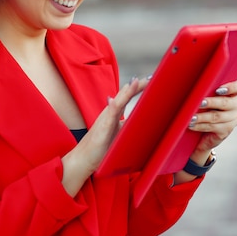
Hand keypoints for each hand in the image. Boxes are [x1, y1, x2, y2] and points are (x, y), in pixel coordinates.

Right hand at [61, 77, 147, 195]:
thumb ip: (124, 124)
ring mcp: (105, 119)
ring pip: (118, 101)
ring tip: (137, 81)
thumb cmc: (100, 148)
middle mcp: (109, 113)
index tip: (153, 79)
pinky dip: (114, 105)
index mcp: (114, 113)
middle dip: (138, 85)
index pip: (128, 96)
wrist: (83, 159)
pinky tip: (116, 100)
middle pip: (125, 94)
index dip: (139, 87)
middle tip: (152, 76)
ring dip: (128, 91)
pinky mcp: (102, 128)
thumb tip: (136, 120)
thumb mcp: (117, 133)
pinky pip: (109, 115)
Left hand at [189, 79, 236, 154]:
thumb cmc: (203, 107)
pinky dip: (200, 126)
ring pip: (217, 116)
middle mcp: (236, 106)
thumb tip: (196, 90)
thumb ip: (206, 92)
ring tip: (191, 117)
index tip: (218, 90)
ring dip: (202, 117)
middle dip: (211, 103)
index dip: (231, 87)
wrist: (202, 131)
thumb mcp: (206, 97)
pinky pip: (212, 127)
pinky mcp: (226, 131)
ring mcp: (233, 119)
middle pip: (225, 102)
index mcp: (233, 94)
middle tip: (200, 103)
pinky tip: (191, 124)